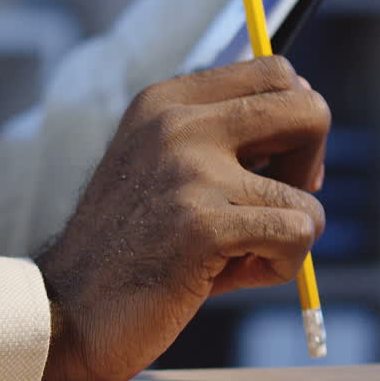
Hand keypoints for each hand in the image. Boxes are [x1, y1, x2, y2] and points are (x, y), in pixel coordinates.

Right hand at [34, 57, 328, 380]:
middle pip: (309, 110)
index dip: (294, 121)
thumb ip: (224, 135)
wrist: (69, 308)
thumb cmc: (132, 245)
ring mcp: (190, 171)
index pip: (275, 72)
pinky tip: (227, 275)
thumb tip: (310, 106)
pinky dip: (279, 267)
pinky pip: (298, 234)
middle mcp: (177, 123)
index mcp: (166, 101)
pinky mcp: (203, 225)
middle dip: (310, 166)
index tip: (272, 165)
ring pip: (309, 196)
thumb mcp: (166, 166)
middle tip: (274, 206)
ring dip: (288, 239)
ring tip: (234, 256)